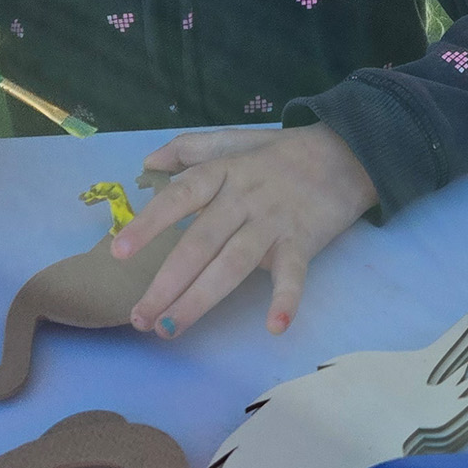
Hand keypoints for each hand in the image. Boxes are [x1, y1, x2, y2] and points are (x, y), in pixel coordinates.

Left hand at [113, 123, 375, 339]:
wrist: (349, 151)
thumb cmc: (283, 152)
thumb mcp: (236, 140)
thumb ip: (191, 147)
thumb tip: (148, 163)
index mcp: (225, 173)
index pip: (181, 196)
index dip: (150, 223)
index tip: (119, 252)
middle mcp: (245, 198)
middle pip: (201, 242)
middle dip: (167, 282)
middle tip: (139, 318)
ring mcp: (275, 222)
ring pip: (233, 263)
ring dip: (201, 298)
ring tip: (171, 327)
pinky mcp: (304, 241)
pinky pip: (293, 273)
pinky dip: (286, 299)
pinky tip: (275, 327)